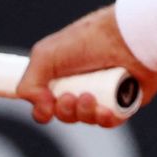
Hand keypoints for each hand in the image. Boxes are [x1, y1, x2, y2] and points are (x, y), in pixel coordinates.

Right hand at [17, 6, 156, 126]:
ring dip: (84, 114)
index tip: (46, 105)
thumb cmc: (87, 40)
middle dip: (65, 111)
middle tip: (71, 97)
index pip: (48, 101)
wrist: (128, 35)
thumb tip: (41, 109)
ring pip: (88, 118)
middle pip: (66, 114)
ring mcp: (106, 92)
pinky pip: (112, 120)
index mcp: (64, 72)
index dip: (43, 110)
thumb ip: (29, 83)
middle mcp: (84, 82)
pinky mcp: (127, 99)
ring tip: (89, 98)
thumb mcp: (45, 55)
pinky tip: (105, 111)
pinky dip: (106, 120)